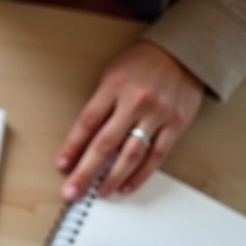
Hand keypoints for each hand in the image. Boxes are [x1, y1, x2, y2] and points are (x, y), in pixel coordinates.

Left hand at [55, 42, 204, 199]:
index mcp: (114, 86)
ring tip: (99, 192)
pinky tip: (126, 186)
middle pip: (105, 143)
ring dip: (112, 178)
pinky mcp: (177, 124)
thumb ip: (100, 105)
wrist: (184, 52)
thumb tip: (82, 140)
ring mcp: (158, 114)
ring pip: (131, 154)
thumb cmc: (142, 64)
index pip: (87, 122)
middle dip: (86, 171)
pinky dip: (140, 174)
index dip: (72, 146)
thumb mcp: (112, 75)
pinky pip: (156, 155)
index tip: (61, 165)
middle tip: (72, 191)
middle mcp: (136, 101)